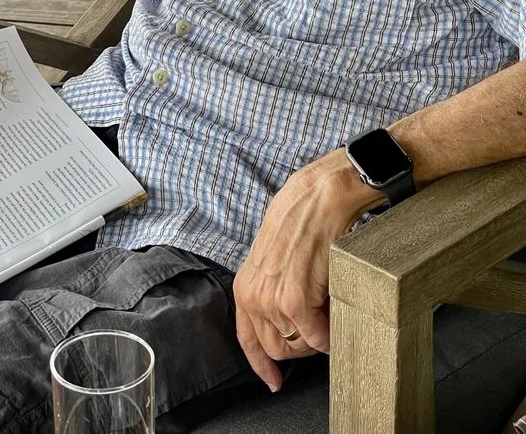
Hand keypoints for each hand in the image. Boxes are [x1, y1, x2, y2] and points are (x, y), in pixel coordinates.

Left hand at [232, 149, 378, 391]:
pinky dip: (330, 332)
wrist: (320, 196)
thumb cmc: (301, 219)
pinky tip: (335, 310)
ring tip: (327, 306)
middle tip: (319, 321)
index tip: (273, 381)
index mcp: (244, 285)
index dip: (261, 364)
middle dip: (301, 343)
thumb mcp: (273, 255)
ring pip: (298, 345)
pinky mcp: (294, 301)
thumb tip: (285, 321)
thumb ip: (270, 287)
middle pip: (277, 348)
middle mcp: (252, 296)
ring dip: (317, 335)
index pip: (247, 339)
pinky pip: (316, 338)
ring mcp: (271, 300)